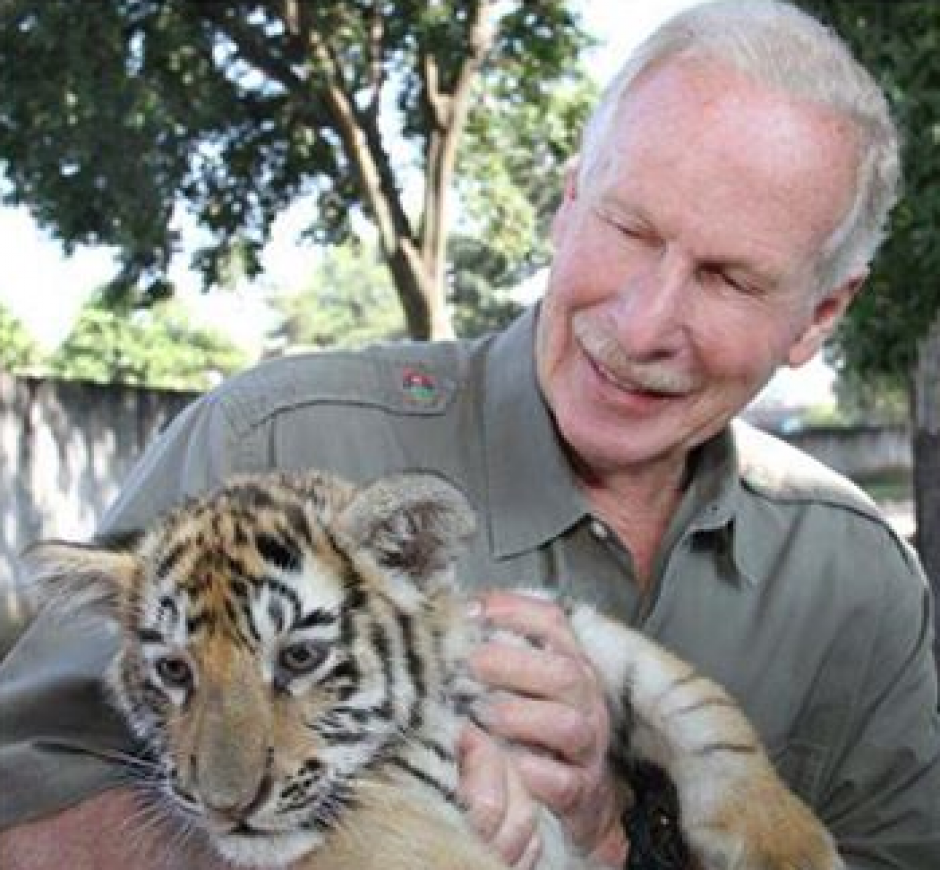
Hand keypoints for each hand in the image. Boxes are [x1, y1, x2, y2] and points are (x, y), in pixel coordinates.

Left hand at [465, 591, 627, 866]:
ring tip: (479, 716)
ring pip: (567, 725)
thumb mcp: (520, 679)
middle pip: (564, 672)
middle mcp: (585, 698)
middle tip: (470, 665)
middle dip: (512, 665)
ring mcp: (587, 745)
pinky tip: (501, 763)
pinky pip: (563, 782)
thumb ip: (493, 646)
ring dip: (518, 717)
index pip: (552, 621)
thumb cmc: (532, 723)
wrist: (573, 788)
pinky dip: (532, 773)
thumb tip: (445, 612)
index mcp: (569, 660)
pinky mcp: (580, 789)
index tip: (473, 611)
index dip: (514, 610)